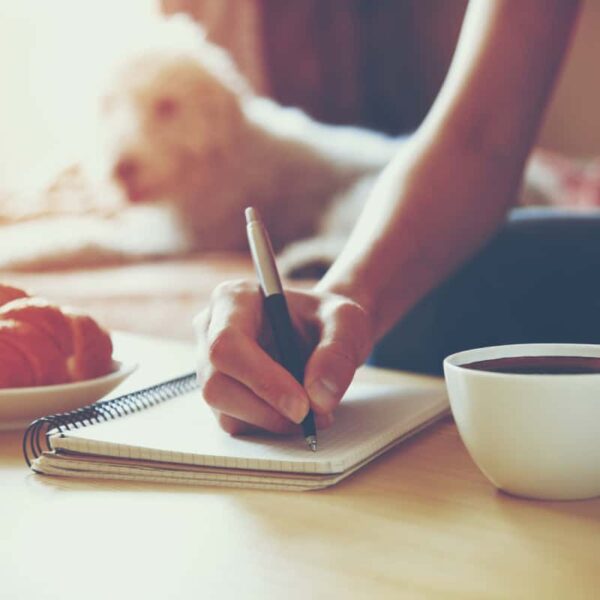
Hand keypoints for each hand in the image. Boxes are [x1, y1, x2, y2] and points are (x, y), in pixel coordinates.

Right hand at [194, 280, 372, 434]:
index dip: (261, 379)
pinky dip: (270, 426)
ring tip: (315, 412)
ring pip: (224, 410)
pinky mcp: (220, 393)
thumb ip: (338, 352)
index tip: (302, 404)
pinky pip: (235, 423)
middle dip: (267, 409)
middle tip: (311, 416)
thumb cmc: (327, 319)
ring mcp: (209, 364)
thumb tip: (319, 397)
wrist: (322, 332)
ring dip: (273, 421)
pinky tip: (296, 412)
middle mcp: (211, 330)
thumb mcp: (347, 322)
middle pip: (216, 384)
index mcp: (234, 299)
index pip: (226, 344)